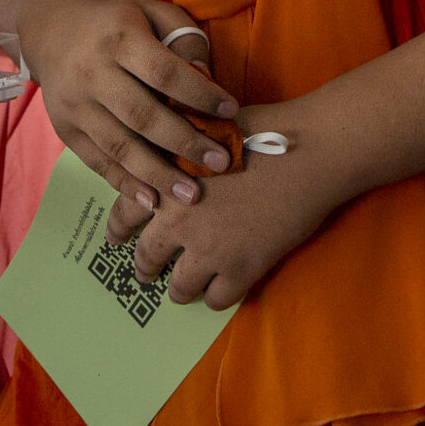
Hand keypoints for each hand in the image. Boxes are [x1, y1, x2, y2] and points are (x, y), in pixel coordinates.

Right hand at [24, 0, 237, 215]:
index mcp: (119, 38)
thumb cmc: (119, 24)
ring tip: (190, 195)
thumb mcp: (153, 14)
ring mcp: (75, 105)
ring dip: (157, 174)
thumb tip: (206, 78)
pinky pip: (98, 162)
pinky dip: (125, 184)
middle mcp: (93, 73)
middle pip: (142, 115)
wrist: (54, 31)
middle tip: (219, 163)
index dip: (199, 94)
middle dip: (184, 143)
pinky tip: (152, 200)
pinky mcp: (65, 130)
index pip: (164, 71)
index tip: (231, 111)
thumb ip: (183, 40)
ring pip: (119, 146)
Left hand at [120, 112, 344, 308]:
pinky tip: (222, 288)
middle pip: (147, 258)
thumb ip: (177, 144)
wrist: (307, 153)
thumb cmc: (261, 129)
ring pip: (179, 288)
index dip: (118, 229)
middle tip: (146, 274)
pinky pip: (217, 299)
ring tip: (182, 289)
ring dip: (178, 289)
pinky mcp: (242, 269)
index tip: (117, 238)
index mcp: (165, 184)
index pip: (123, 214)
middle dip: (144, 269)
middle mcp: (179, 222)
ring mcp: (210, 250)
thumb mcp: (204, 126)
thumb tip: (162, 142)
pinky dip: (216, 296)